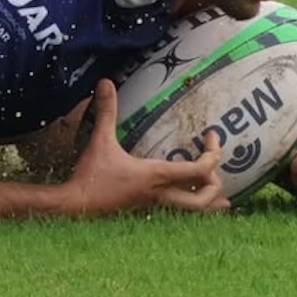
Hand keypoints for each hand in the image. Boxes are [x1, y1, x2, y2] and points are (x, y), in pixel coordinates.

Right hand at [66, 79, 228, 216]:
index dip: (213, 153)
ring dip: (208, 204)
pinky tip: (185, 202)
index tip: (210, 136)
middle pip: (203, 200)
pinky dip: (190, 208)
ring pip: (194, 214)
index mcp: (157, 176)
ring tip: (219, 197)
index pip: (200, 170)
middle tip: (214, 170)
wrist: (77, 208)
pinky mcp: (145, 213)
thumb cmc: (91, 175)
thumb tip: (105, 82)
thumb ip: (106, 111)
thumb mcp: (100, 140)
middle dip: (216, 186)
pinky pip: (177, 214)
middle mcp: (162, 195)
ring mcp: (155, 207)